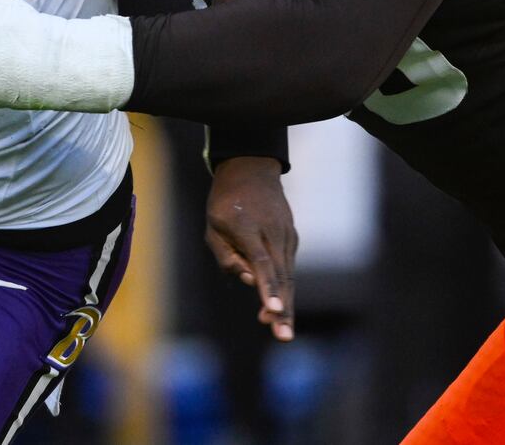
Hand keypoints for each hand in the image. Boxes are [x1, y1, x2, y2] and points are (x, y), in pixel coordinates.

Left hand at [206, 156, 296, 341]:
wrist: (251, 168)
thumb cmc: (225, 201)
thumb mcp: (213, 226)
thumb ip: (226, 256)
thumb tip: (248, 279)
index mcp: (248, 227)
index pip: (261, 262)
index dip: (268, 288)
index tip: (274, 310)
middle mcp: (273, 232)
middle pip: (281, 275)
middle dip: (283, 308)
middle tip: (284, 337)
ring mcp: (286, 234)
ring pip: (288, 274)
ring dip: (286, 303)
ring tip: (282, 331)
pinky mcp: (291, 237)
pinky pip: (287, 266)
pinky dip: (285, 287)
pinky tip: (279, 306)